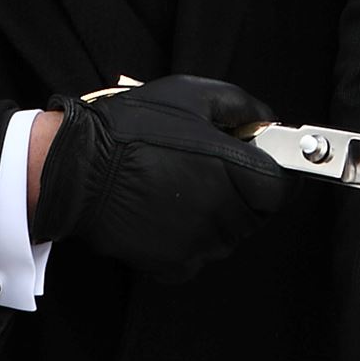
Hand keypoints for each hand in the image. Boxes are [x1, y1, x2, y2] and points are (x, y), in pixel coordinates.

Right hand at [31, 74, 290, 281]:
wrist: (77, 170)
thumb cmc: (132, 129)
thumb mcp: (192, 94)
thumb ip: (241, 107)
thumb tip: (268, 122)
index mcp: (236, 174)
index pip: (282, 189)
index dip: (273, 173)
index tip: (256, 162)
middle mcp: (224, 216)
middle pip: (256, 213)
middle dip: (243, 192)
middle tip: (209, 167)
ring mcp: (200, 245)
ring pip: (227, 235)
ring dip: (215, 214)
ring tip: (181, 186)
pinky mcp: (173, 266)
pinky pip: (197, 254)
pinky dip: (188, 238)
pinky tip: (165, 211)